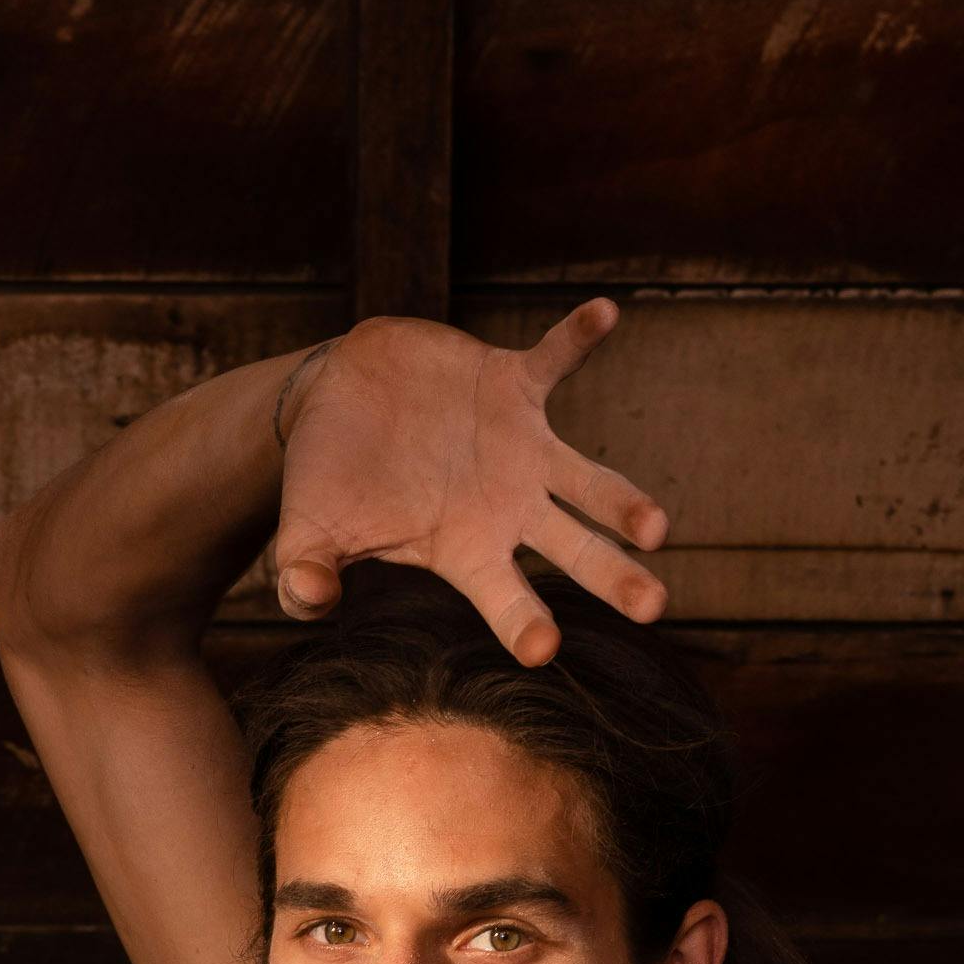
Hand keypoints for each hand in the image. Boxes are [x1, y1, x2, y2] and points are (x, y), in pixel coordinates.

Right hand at [270, 299, 669, 666]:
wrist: (335, 398)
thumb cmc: (330, 481)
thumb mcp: (308, 532)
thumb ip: (306, 574)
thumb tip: (308, 596)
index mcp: (468, 553)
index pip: (505, 600)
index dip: (524, 622)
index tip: (544, 648)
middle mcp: (509, 507)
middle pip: (573, 550)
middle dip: (613, 576)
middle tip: (652, 606)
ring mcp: (520, 447)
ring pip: (586, 479)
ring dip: (622, 498)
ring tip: (657, 526)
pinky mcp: (512, 384)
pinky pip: (554, 360)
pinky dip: (577, 338)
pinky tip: (605, 314)